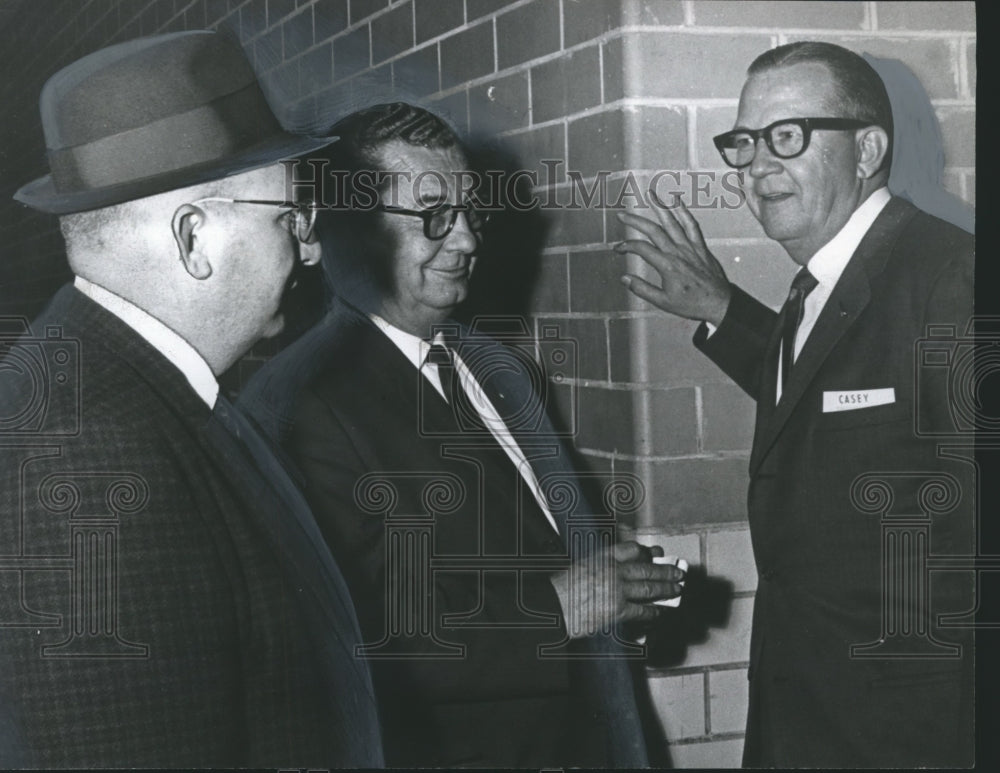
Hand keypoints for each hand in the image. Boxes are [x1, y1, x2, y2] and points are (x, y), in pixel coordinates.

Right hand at [549, 541, 685, 638]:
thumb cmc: (562, 590)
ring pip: (649, 588)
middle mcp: (612, 570)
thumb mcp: (582, 568)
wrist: (553, 606)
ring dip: (666, 589)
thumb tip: (621, 574)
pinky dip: (653, 611)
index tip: (656, 553)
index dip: (646, 552)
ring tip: (676, 589)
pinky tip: (659, 612)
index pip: (631, 549)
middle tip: (678, 572)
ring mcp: (617, 590)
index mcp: (602, 557)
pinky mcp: (618, 609)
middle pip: (646, 568)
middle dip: (665, 571)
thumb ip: (602, 568)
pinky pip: (642, 610)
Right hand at [616, 195, 731, 325]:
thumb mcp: (663, 302)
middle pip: (653, 230)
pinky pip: (692, 225)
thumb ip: (642, 289)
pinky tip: (676, 201)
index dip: (627, 246)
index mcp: (667, 266)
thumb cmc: (692, 304)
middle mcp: (678, 252)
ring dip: (659, 207)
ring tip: (649, 194)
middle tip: (622, 215)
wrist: (718, 303)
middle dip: (635, 221)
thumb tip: (624, 278)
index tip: (618, 248)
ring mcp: (690, 247)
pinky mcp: (700, 246)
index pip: (641, 249)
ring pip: (672, 222)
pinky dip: (684, 212)